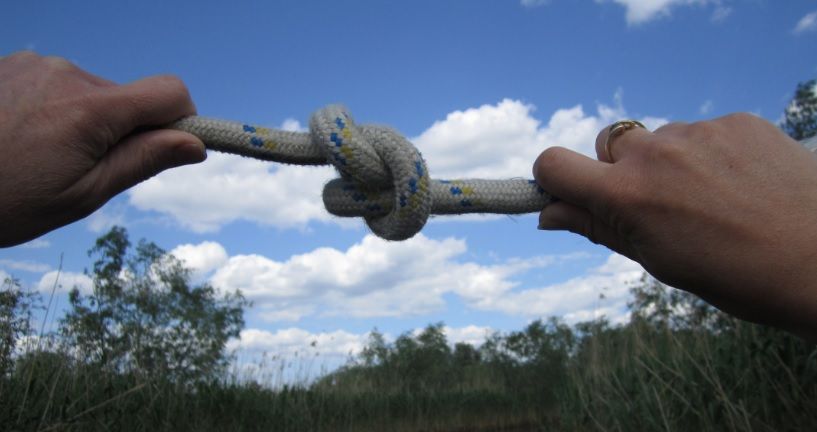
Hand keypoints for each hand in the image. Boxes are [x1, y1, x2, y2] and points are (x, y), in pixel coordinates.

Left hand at [0, 52, 205, 246]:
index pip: (170, 91)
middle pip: (128, 95)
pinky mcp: (10, 64)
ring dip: (86, 118)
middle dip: (124, 128)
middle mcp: (64, 73)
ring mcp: (33, 64)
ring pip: (92, 90)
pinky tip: (23, 136)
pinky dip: (55, 107)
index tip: (168, 147)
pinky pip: (57, 82)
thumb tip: (194, 143)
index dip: (181, 118)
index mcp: (89, 109)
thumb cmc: (5, 200)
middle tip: (86, 167)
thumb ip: (142, 161)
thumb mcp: (83, 194)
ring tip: (44, 154)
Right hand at [533, 113, 816, 337]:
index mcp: (627, 196)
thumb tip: (548, 216)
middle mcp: (654, 154)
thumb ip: (599, 227)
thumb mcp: (656, 260)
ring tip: (712, 199)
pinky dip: (709, 153)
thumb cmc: (735, 275)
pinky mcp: (735, 121)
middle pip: (609, 144)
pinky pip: (702, 132)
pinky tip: (739, 183)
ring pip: (659, 139)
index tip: (569, 191)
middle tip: (657, 203)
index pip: (555, 163)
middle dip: (621, 169)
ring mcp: (696, 133)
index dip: (553, 176)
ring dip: (669, 162)